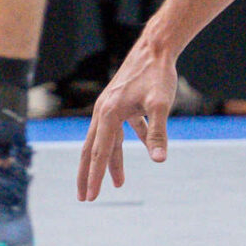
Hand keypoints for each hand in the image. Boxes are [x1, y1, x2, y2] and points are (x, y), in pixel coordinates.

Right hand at [77, 44, 178, 197]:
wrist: (156, 48)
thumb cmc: (157, 75)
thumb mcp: (160, 105)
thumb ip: (157, 133)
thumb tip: (159, 160)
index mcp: (109, 114)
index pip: (100, 153)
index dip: (95, 177)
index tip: (90, 197)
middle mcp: (104, 111)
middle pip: (92, 149)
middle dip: (89, 174)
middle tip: (85, 197)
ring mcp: (111, 106)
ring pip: (108, 140)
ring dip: (112, 161)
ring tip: (118, 183)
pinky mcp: (123, 103)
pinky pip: (124, 127)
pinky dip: (131, 139)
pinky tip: (144, 149)